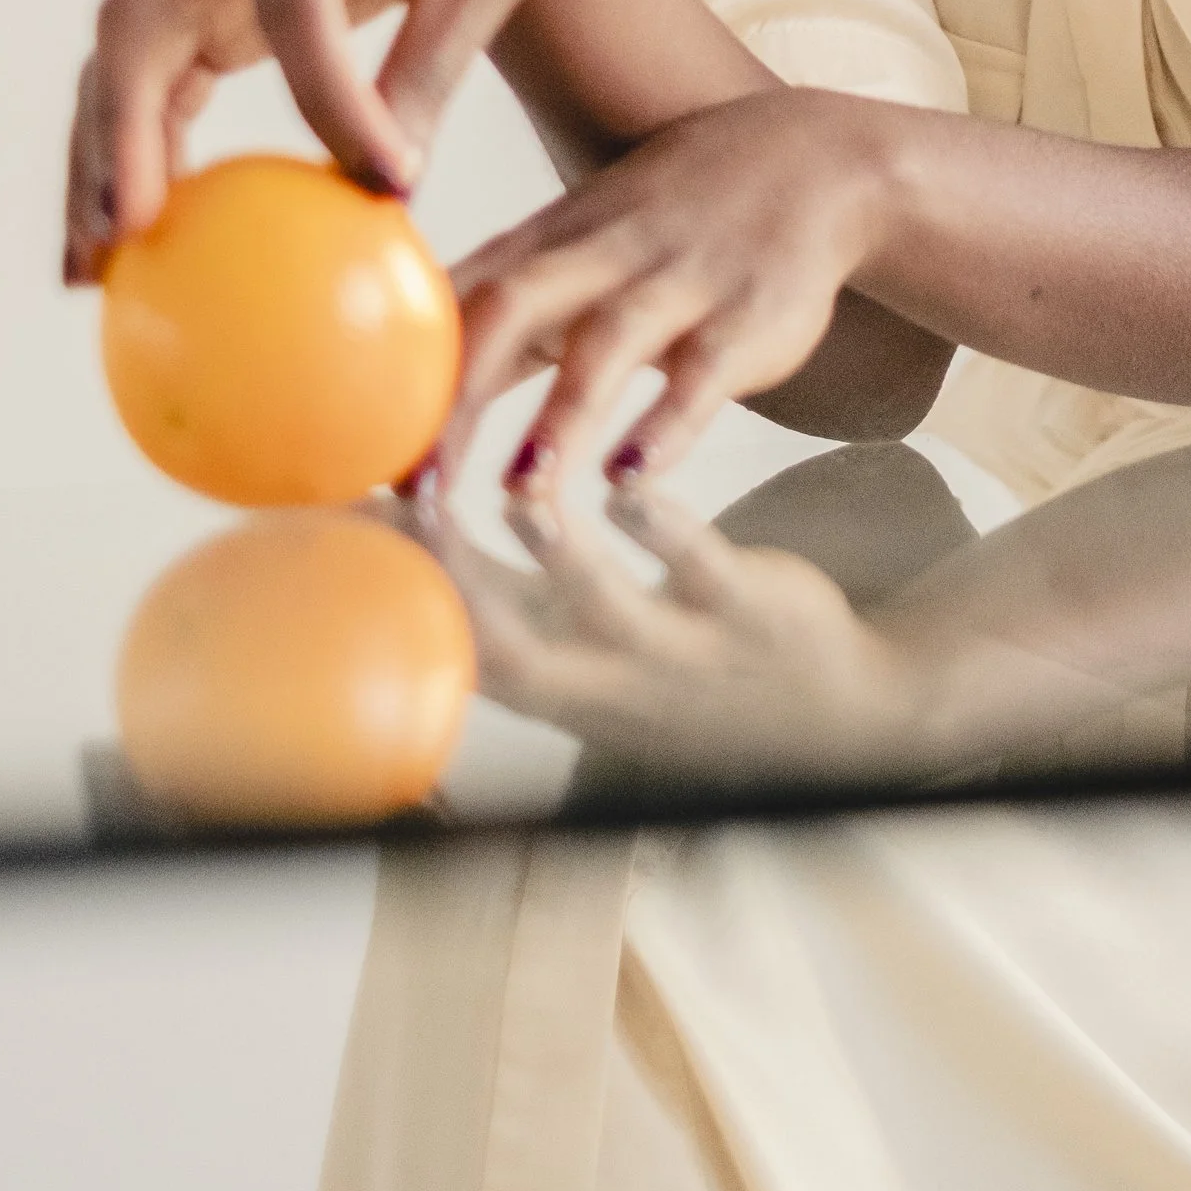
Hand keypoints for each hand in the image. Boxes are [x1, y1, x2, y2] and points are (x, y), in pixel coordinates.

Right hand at [65, 0, 589, 279]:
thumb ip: (437, 62)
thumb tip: (390, 188)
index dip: (327, 95)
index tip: (382, 183)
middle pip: (144, 18)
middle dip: (120, 128)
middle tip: (125, 236)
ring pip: (124, 52)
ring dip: (101, 154)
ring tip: (94, 266)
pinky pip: (153, 74)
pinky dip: (135, 147)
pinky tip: (139, 232)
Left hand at [440, 90, 906, 494]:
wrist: (816, 157)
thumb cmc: (673, 211)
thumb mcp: (580, 234)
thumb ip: (502, 296)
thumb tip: (401, 372)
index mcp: (550, 239)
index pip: (453, 295)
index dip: (395, 366)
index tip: (347, 446)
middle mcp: (602, 255)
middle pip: (510, 310)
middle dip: (457, 398)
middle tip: (413, 490)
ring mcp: (677, 284)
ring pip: (608, 346)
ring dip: (560, 420)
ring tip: (520, 495)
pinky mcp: (747, 318)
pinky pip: (704, 372)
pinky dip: (668, 424)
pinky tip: (632, 477)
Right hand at [442, 483, 918, 785]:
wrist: (840, 710)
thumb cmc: (687, 667)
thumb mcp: (591, 658)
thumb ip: (509, 601)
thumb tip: (413, 536)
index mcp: (567, 690)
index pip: (464, 657)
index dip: (403, 598)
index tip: (350, 528)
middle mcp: (615, 683)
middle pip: (517, 653)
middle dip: (461, 587)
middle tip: (414, 507)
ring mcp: (684, 651)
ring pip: (610, 609)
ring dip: (560, 555)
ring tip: (517, 494)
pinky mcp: (751, 610)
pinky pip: (705, 568)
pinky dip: (664, 528)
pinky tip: (628, 481)